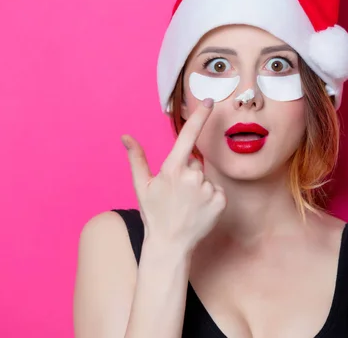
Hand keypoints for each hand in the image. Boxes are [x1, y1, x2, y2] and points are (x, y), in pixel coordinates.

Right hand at [121, 98, 225, 251]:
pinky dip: (210, 198)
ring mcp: (208, 189)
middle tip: (178, 193)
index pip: (188, 136)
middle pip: (195, 163)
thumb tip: (126, 136)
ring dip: (199, 186)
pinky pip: (217, 191)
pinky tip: (199, 210)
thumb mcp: (142, 186)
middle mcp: (193, 176)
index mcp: (173, 169)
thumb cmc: (154, 214)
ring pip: (206, 178)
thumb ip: (136, 158)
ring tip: (187, 204)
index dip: (199, 117)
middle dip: (188, 173)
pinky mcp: (221, 201)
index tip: (208, 102)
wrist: (171, 245)